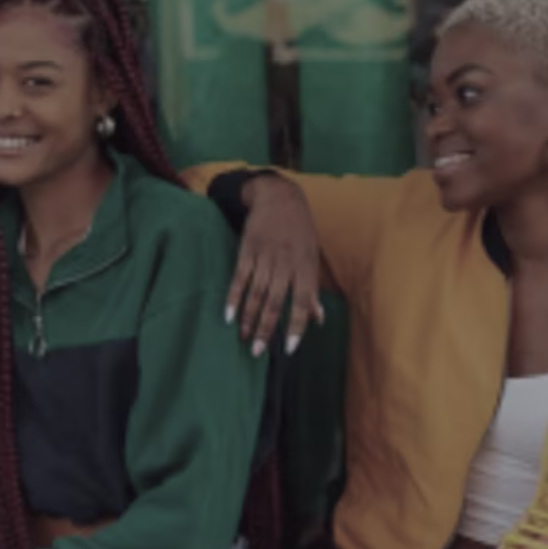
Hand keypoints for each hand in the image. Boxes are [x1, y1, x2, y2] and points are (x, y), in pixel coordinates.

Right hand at [226, 176, 324, 356]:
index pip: (302, 302)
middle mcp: (286, 263)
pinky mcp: (247, 250)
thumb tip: (318, 319)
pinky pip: (240, 278)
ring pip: (256, 293)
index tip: (290, 349)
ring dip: (249, 318)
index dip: (297, 326)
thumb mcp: (312, 256)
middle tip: (258, 351)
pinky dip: (233, 297)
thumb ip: (313, 289)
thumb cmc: (300, 230)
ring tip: (244, 338)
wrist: (279, 197)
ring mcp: (265, 256)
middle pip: (275, 302)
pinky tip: (229, 315)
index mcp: (305, 267)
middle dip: (266, 329)